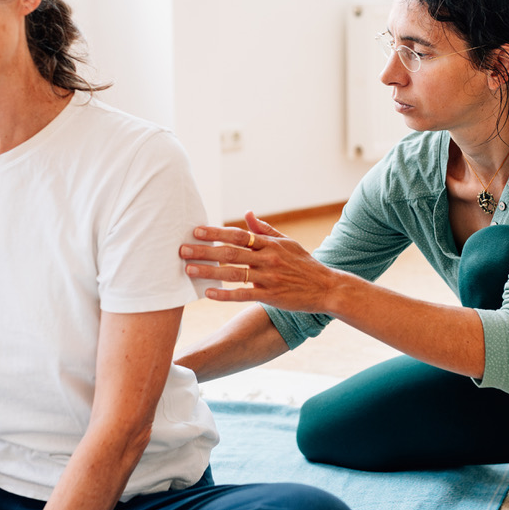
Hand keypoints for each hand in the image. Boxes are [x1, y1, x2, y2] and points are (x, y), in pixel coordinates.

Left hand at [179, 209, 340, 310]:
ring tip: (189, 270)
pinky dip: (225, 294)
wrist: (326, 288)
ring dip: (209, 272)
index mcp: (269, 244)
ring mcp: (268, 278)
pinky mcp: (270, 296)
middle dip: (204, 251)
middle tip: (182, 250)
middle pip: (230, 252)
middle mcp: (267, 259)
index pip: (237, 235)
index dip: (215, 232)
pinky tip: (208, 293)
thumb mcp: (287, 243)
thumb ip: (264, 230)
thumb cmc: (304, 264)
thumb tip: (246, 213)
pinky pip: (243, 295)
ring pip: (233, 273)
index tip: (196, 231)